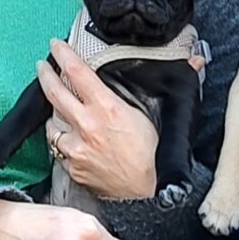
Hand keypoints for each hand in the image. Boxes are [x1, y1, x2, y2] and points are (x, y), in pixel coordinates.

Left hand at [40, 40, 158, 199]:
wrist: (150, 194)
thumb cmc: (155, 154)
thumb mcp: (155, 115)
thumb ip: (163, 86)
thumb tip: (196, 61)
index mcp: (107, 107)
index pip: (77, 72)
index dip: (63, 54)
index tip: (56, 45)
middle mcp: (87, 125)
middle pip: (54, 93)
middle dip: (45, 75)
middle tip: (41, 66)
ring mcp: (77, 148)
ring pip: (52, 124)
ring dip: (54, 115)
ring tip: (58, 111)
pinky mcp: (73, 168)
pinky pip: (59, 150)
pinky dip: (62, 143)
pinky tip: (68, 140)